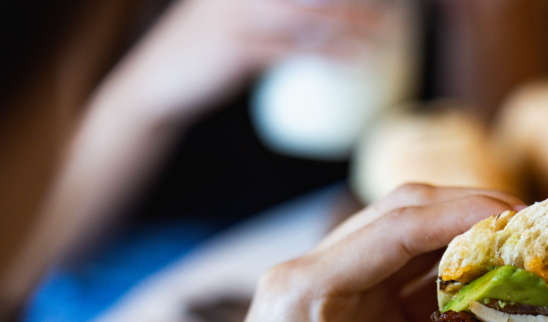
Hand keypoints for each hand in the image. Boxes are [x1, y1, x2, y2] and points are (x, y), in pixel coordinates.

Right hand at [110, 0, 382, 127]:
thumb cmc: (199, 57)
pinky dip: (328, 53)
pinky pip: (292, 48)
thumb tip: (314, 23)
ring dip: (352, 20)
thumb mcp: (231, 22)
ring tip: (385, 31)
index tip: (379, 3)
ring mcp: (237, 15)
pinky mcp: (236, 49)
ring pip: (309, 11)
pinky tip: (355, 61)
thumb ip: (268, 15)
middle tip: (391, 8)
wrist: (155, 87)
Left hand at [199, 185, 523, 321]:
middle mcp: (316, 276)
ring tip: (536, 262)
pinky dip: (457, 283)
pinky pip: (412, 280)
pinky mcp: (353, 316)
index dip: (467, 215)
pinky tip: (503, 299)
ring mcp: (335, 293)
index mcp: (302, 292)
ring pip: (412, 242)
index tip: (531, 223)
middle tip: (544, 239)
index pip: (395, 225)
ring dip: (470, 247)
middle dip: (476, 217)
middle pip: (405, 214)